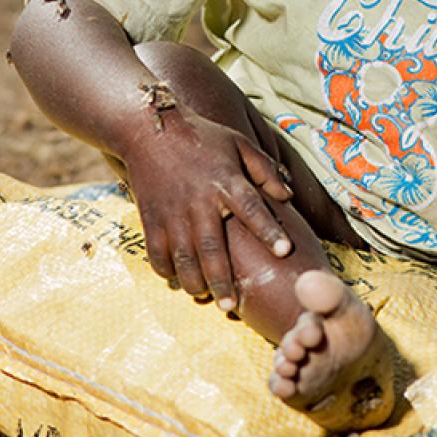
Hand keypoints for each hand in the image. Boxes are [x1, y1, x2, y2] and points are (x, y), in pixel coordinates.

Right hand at [119, 105, 294, 313]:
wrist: (148, 130)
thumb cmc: (201, 136)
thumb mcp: (238, 143)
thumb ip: (264, 169)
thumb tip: (288, 195)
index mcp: (225, 180)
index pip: (250, 208)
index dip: (268, 230)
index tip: (284, 251)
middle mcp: (199, 201)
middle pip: (212, 248)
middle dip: (221, 279)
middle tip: (230, 306)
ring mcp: (172, 212)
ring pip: (183, 257)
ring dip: (194, 282)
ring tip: (206, 297)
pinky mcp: (151, 218)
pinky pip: (157, 253)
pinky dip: (166, 271)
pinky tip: (177, 280)